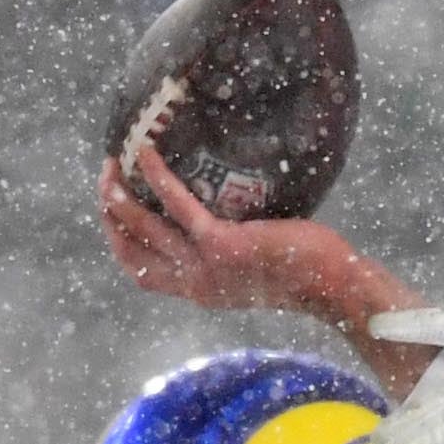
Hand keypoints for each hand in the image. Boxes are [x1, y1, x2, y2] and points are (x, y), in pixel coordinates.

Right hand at [98, 143, 360, 314]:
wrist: (336, 287)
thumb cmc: (306, 269)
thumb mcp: (252, 265)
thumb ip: (226, 247)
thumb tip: (217, 208)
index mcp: (201, 291)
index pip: (141, 273)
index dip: (120, 241)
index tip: (113, 212)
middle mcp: (196, 285)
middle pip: (130, 250)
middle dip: (110, 213)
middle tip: (107, 179)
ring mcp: (206, 268)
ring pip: (142, 228)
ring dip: (120, 194)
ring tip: (114, 163)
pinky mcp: (223, 246)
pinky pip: (178, 205)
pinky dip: (158, 177)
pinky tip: (146, 152)